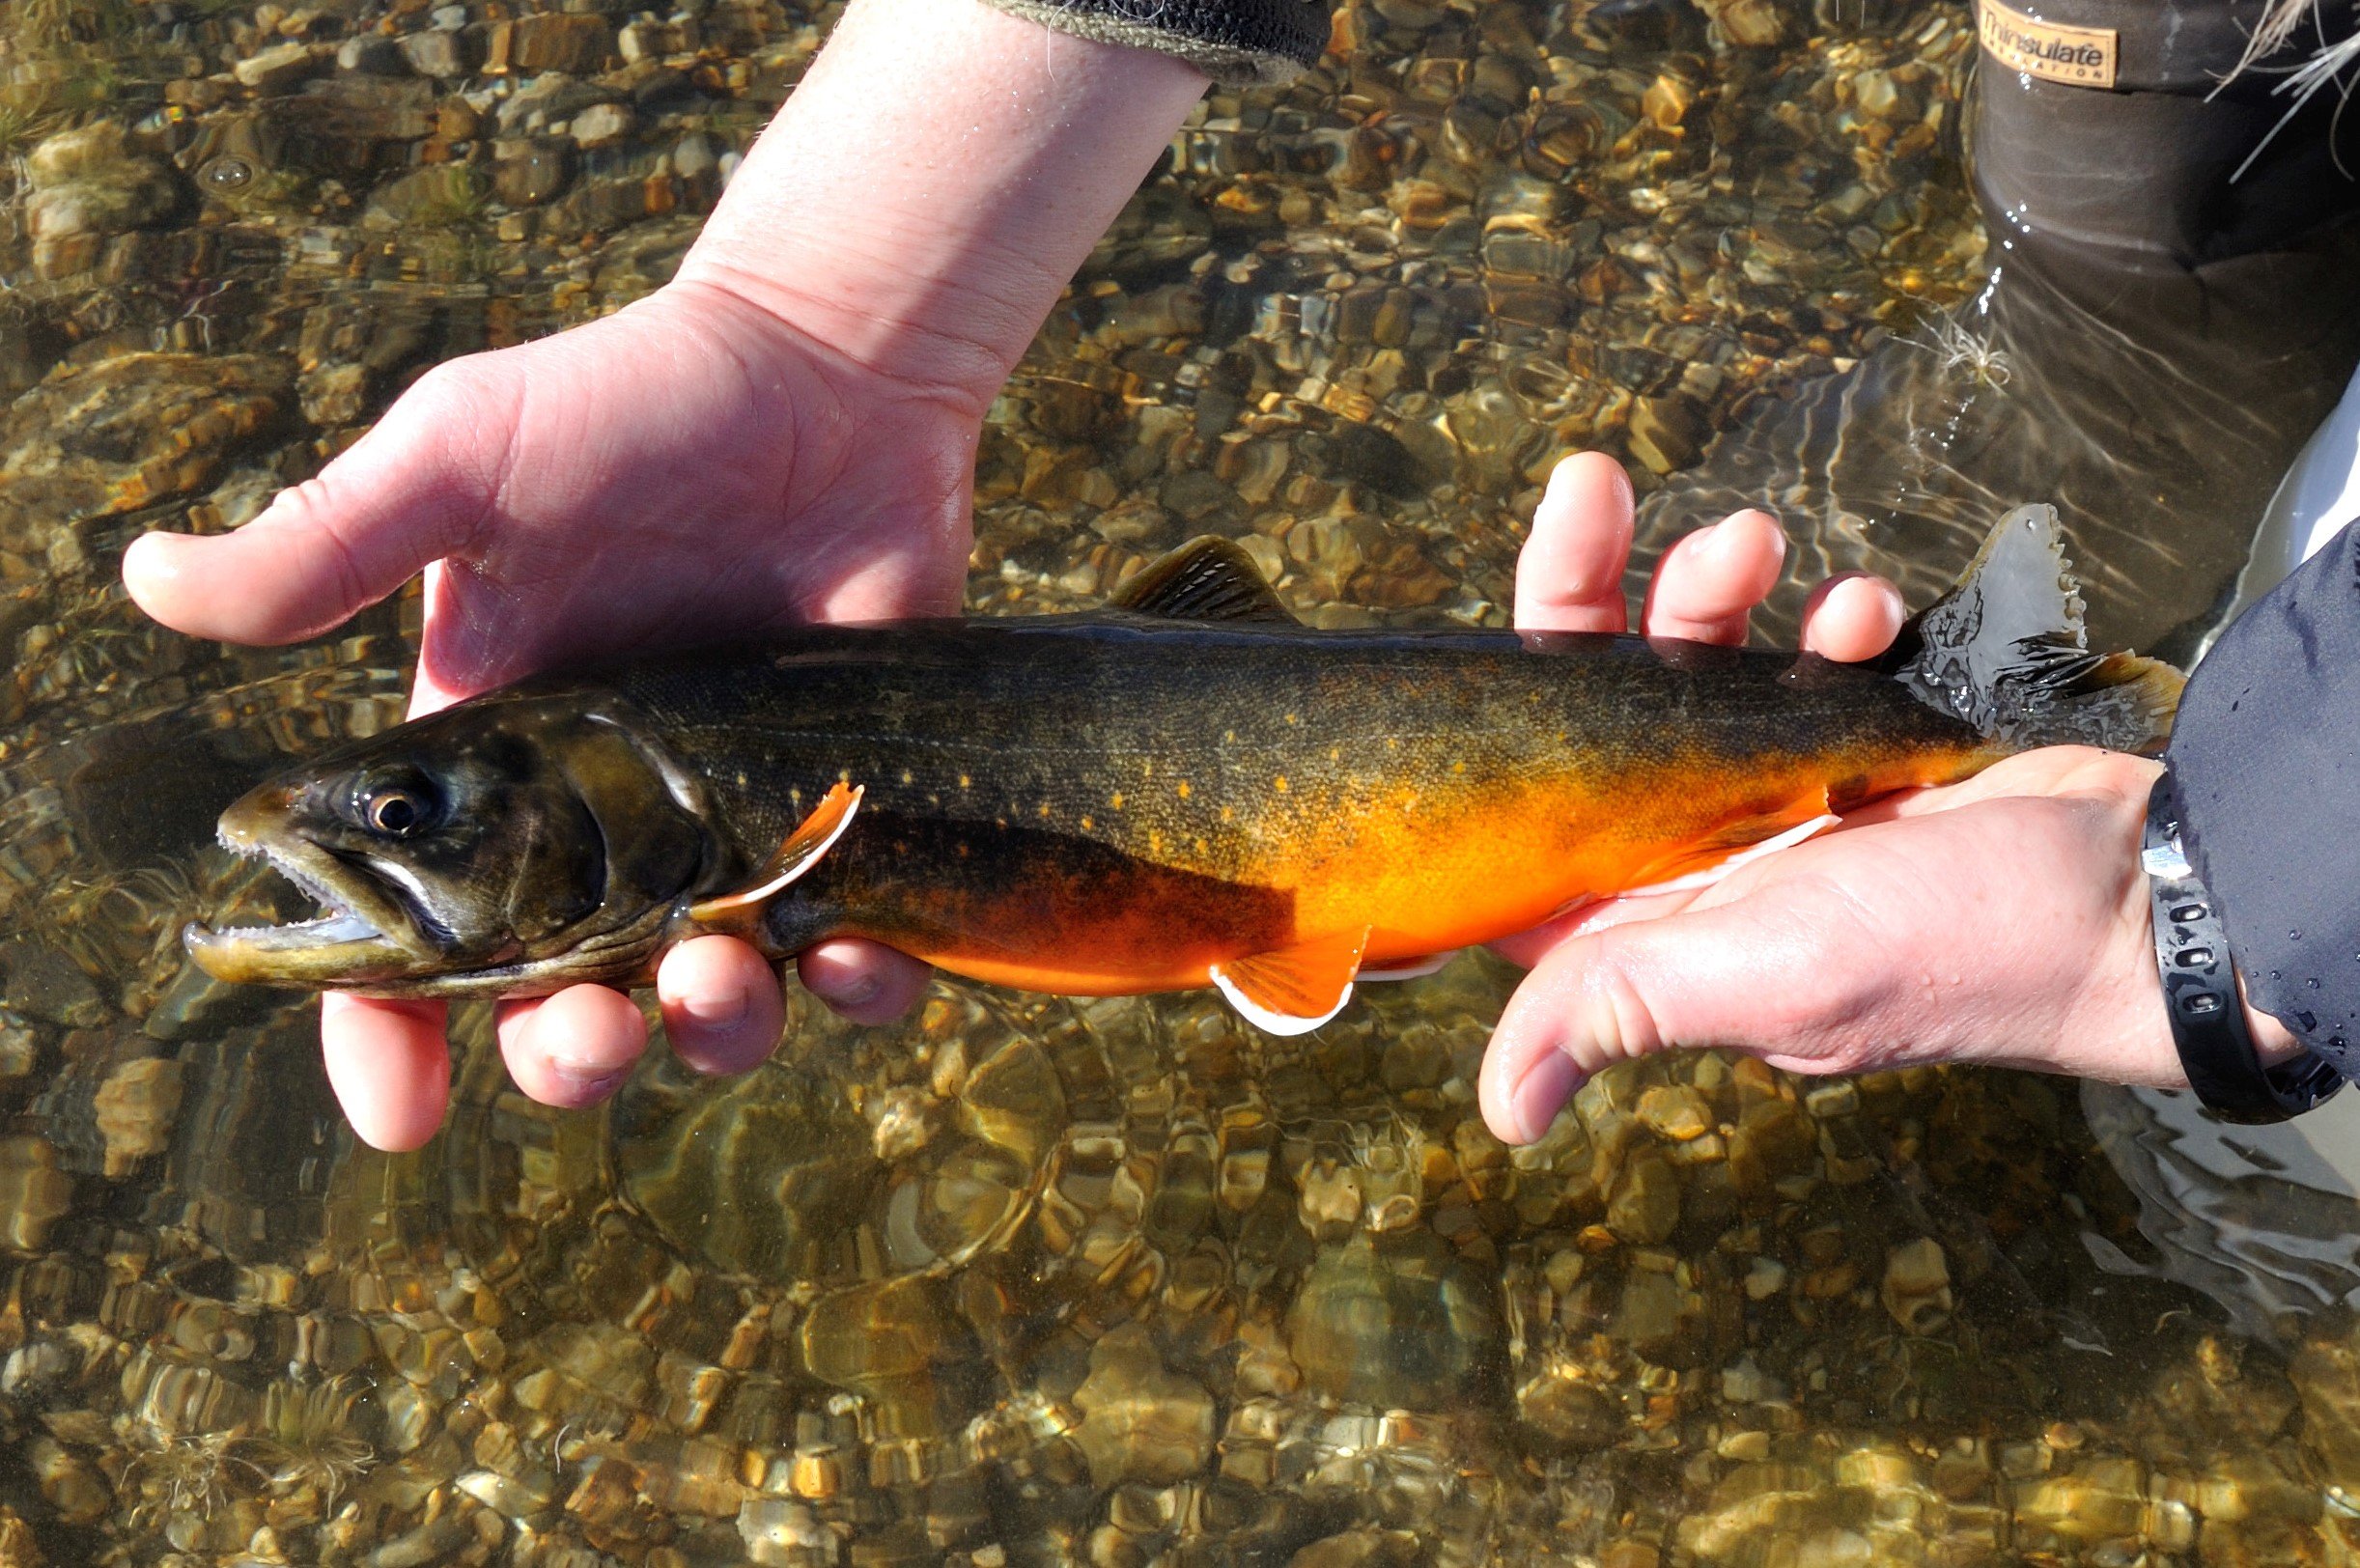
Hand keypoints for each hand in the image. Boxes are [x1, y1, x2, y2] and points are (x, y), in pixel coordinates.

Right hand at [123, 0, 1209, 1149]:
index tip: (395, 1116)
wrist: (826, 372)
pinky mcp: (848, 810)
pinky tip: (862, 964)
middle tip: (589, 1032)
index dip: (384, 1035)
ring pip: (711, 1000)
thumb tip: (143, 579)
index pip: (411, 934)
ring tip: (727, 978)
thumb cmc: (635, 403)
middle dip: (565, 1055)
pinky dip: (861, 984)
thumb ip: (327, 539)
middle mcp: (605, 819)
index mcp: (489, 763)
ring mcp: (732, 823)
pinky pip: (858, 947)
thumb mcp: (463, 460)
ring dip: (712, 1030)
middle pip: (562, 1000)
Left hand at [1480, 453, 2248, 1144]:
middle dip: (1588, 597)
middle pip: (1594, 708)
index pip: (1527, 818)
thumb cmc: (1964, 954)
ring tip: (1755, 545)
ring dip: (1713, 588)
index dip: (1488, 728)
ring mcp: (1783, 793)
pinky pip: (1809, 655)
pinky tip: (1867, 610)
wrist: (2149, 893)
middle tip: (1593, 490)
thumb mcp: (1771, 977)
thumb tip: (1500, 1112)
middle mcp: (1703, 856)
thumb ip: (1623, 1002)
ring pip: (1697, 663)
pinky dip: (1829, 618)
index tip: (1479, 641)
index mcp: (1654, 919)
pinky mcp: (1862, 741)